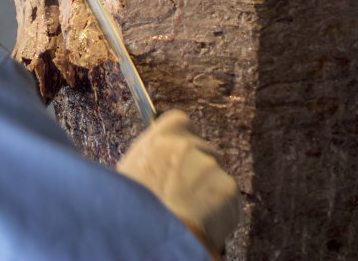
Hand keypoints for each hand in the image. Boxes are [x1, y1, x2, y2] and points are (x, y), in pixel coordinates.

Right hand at [116, 110, 240, 257]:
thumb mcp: (129, 171)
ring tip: (189, 213)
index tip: (180, 157)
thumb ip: (152, 158)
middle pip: (205, 151)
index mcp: (161, 135)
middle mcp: (187, 144)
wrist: (145, 236)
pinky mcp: (228, 189)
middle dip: (200, 171)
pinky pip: (229, 201)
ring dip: (210, 193)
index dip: (184, 141)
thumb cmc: (129, 207)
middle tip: (184, 194)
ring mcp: (210, 166)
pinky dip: (221, 214)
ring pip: (217, 177)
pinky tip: (201, 224)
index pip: (182, 122)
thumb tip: (161, 162)